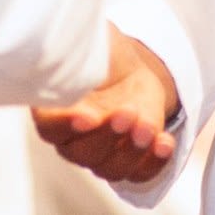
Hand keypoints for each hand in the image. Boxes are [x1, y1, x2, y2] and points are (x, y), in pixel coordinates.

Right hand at [32, 26, 179, 182]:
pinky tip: (165, 141)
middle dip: (107, 135)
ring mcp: (99, 153)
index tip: (88, 115)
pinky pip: (139, 173)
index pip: (49, 127)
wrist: (128, 68)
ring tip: (148, 128)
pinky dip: (154, 162)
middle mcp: (71, 137)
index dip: (66, 125)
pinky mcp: (128, 159)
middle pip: (82, 152)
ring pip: (110, 168)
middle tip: (126, 112)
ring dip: (131, 151)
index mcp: (52, 107)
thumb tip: (71, 48)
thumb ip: (75, 49)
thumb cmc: (101, 52)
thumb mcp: (90, 42)